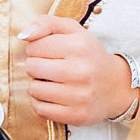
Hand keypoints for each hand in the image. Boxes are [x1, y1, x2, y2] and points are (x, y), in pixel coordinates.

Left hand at [19, 15, 135, 126]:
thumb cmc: (89, 56)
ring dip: (38, 85)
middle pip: (32, 67)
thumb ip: (46, 23)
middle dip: (35, 66)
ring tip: (51, 82)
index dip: (35, 48)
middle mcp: (80, 71)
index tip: (47, 52)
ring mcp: (79, 95)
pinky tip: (53, 97)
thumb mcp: (73, 31)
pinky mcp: (76, 115)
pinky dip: (42, 103)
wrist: (116, 86)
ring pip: (34, 89)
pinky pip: (40, 109)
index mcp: (79, 46)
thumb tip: (23, 35)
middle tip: (49, 67)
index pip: (33, 46)